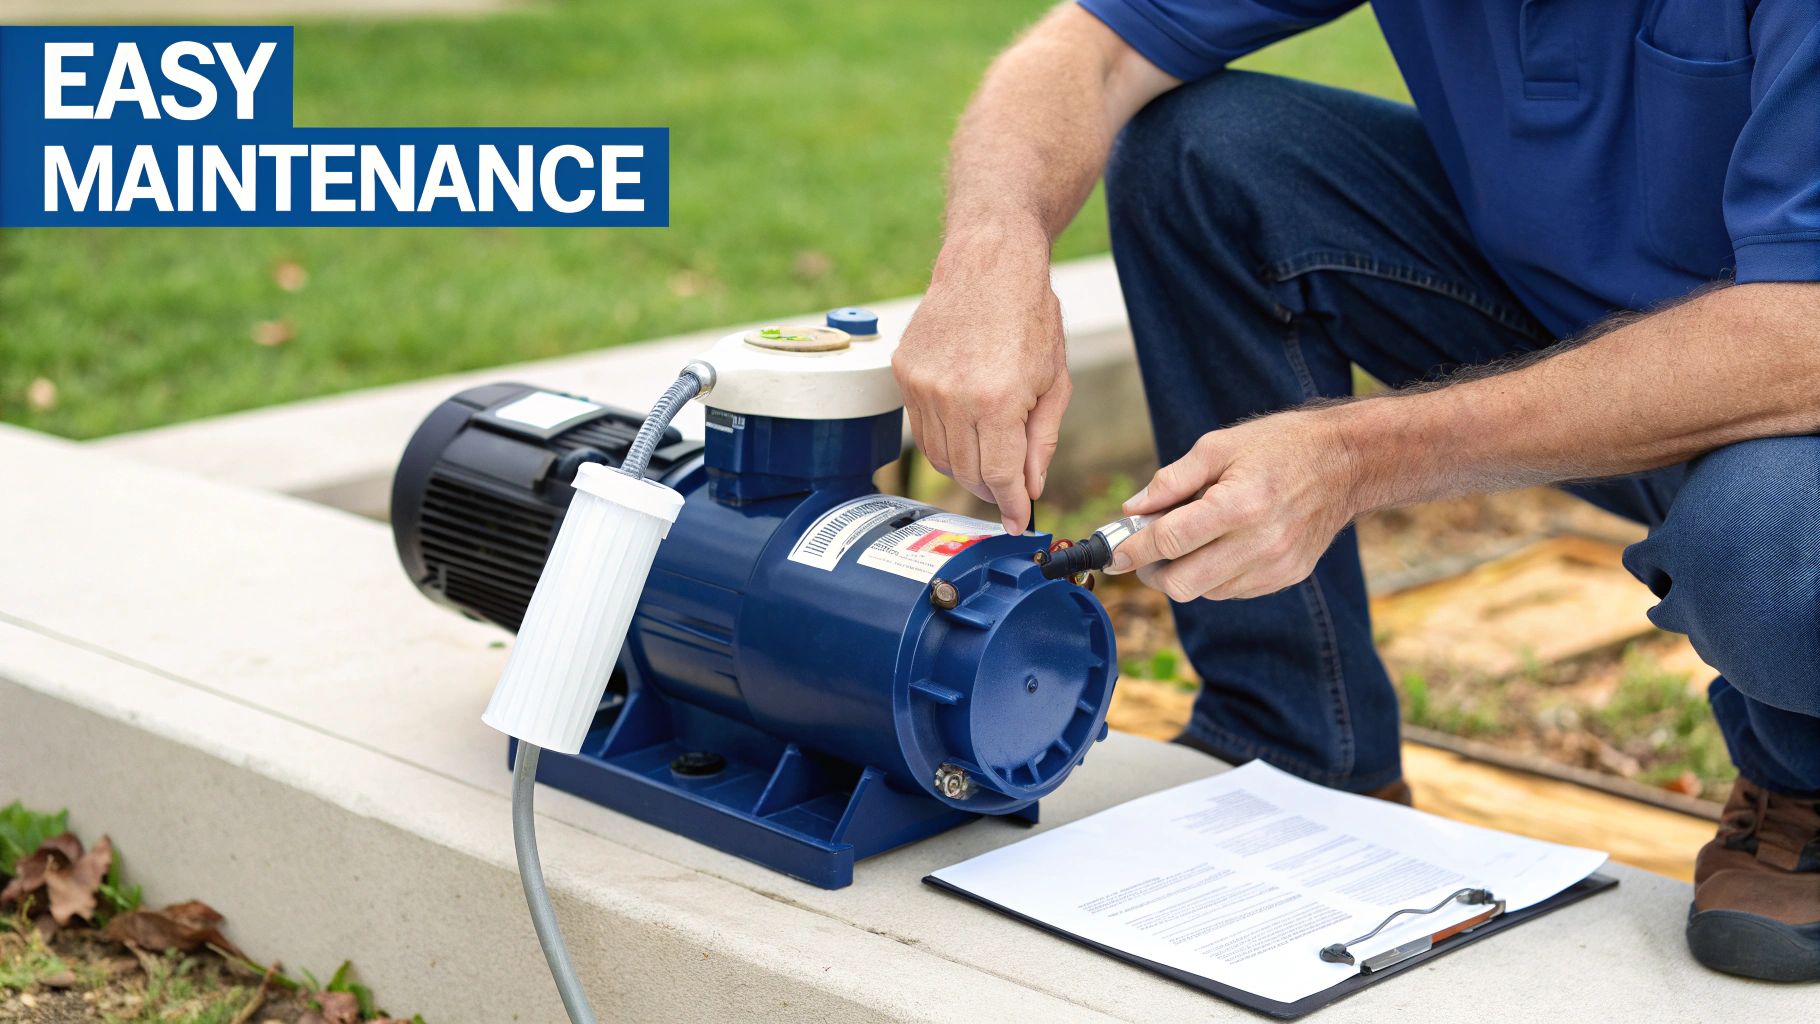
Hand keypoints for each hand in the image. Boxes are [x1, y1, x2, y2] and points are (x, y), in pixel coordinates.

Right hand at [893, 228, 1069, 534]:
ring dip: (965, 467)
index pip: (999, 476)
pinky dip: (944, 438)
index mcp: (997, 400)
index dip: (1011, 504)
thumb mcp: (1054, 380)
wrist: (988, 260)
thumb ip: (1042, 440)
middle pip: (966, 473)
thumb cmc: (1030, 314)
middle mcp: (953, 397)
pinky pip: (921, 428)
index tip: (1017, 521)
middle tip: (1008, 490)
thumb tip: (1030, 486)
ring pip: (939, 457)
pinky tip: (965, 424)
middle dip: (991, 489)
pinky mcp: (903, 373)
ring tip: (988, 455)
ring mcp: (922, 385)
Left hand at [1107, 409, 1362, 600]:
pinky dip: (1212, 576)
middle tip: (1143, 552)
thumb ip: (1171, 480)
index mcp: (1239, 504)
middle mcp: (1260, 543)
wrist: (1345, 462)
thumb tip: (1132, 510)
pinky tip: (1218, 547)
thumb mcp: (1218, 446)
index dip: (1133, 549)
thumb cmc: (1279, 447)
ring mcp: (1276, 566)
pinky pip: (1231, 591)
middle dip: (1152, 571)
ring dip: (1183, 574)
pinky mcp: (1287, 577)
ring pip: (1205, 592)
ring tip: (1187, 541)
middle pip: (1182, 583)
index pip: (1170, 541)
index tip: (1112, 554)